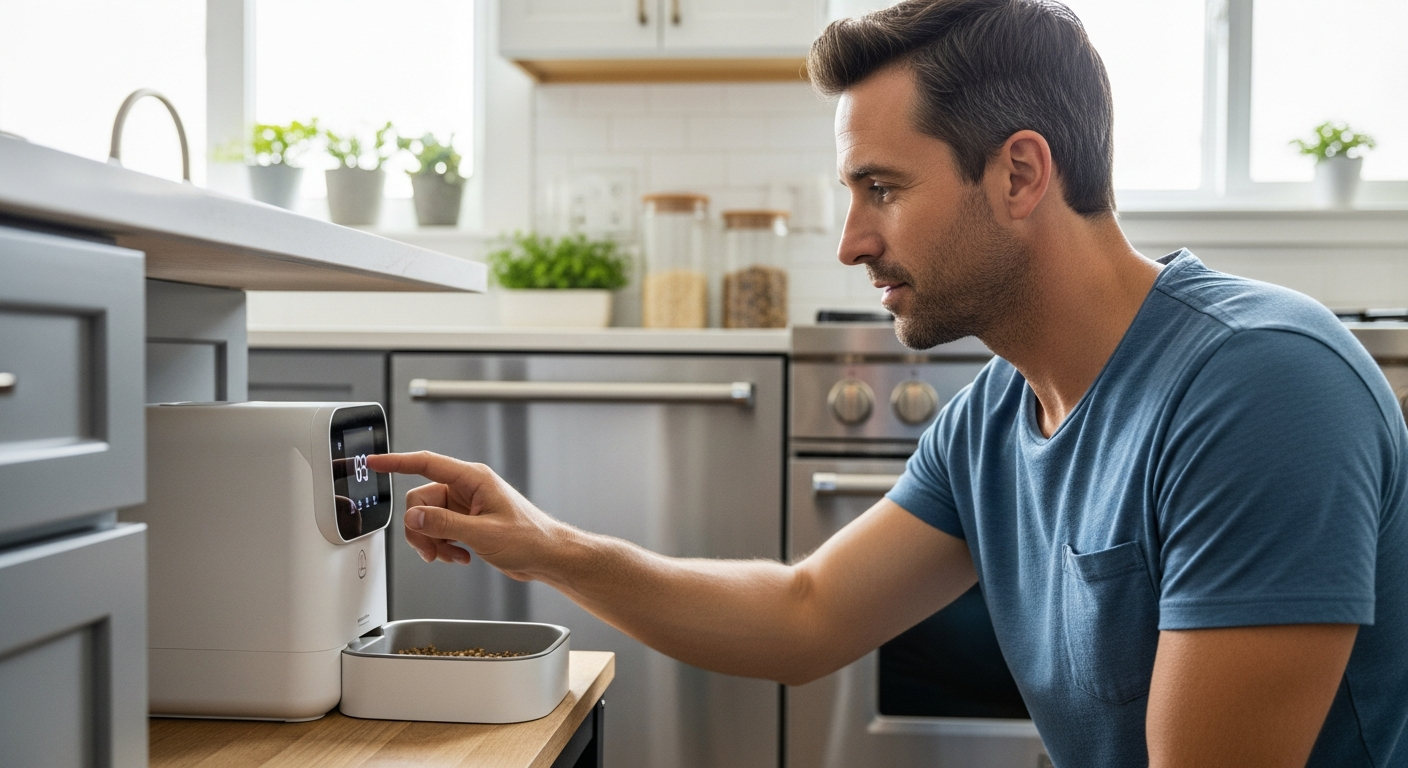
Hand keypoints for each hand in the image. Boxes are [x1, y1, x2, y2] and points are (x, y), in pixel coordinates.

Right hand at [364, 451, 563, 579]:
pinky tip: (460, 557)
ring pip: (427, 519)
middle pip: (420, 501)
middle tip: (431, 550)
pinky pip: (438, 531)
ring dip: (433, 541)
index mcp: (472, 479)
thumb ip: (445, 525)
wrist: (547, 556)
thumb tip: (414, 517)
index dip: (396, 462)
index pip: (425, 463)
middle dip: (420, 528)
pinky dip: (443, 547)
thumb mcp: (483, 533)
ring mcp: (465, 506)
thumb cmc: (530, 538)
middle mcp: (466, 489)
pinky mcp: (466, 523)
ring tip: (451, 555)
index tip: (374, 462)